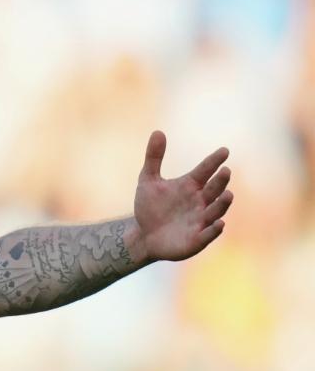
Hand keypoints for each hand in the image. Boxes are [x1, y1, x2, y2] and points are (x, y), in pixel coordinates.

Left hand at [132, 130, 232, 262]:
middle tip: (225, 171)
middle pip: (214, 189)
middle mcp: (200, 201)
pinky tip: (219, 223)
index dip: (214, 161)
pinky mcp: (197, 239)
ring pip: (216, 210)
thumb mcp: (148, 181)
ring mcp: (200, 220)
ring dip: (223, 203)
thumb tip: (158, 131)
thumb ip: (154, 158)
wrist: (143, 236)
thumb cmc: (149, 207)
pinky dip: (214, 230)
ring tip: (228, 194)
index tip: (224, 150)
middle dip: (221, 181)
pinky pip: (208, 234)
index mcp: (191, 185)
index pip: (206, 170)